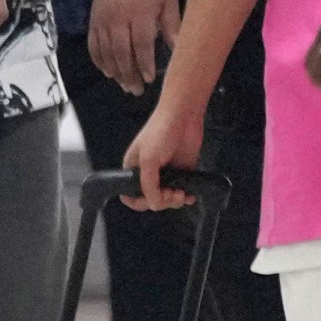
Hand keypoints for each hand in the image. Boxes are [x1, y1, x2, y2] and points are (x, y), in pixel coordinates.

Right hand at [88, 0, 180, 95]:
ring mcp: (103, 21)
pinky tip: (108, 73)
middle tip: (137, 91)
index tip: (149, 78)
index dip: (144, 62)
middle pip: (121, 51)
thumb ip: (171, 24)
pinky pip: (93, 45)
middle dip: (129, 73)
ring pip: (106, 52)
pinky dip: (99, 61)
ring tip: (125, 86)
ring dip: (115, 72)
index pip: (141, 41)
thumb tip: (179, 48)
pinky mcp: (93, 22)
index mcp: (140, 11)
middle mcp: (118, 18)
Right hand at [120, 97, 205, 211]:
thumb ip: (149, 185)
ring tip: (183, 194)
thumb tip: (154, 205)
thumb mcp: (149, 160)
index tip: (153, 201)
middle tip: (174, 193)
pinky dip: (186, 196)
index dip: (140, 202)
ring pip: (167, 197)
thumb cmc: (160, 133)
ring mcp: (165, 173)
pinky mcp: (181, 171)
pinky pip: (182, 190)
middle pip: (151, 199)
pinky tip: (191, 195)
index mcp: (134, 169)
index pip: (129, 195)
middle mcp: (148, 174)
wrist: (183, 115)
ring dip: (175, 201)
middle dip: (162, 201)